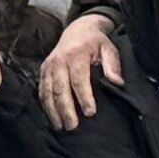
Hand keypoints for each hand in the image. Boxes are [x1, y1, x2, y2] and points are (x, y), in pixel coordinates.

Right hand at [37, 13, 118, 130]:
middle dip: (65, 109)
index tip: (90, 113)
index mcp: (75, 55)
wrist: (77, 30)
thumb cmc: (95, 42)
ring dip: (53, 111)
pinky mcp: (42, 71)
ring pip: (47, 92)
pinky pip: (41, 90)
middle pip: (60, 89)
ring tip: (60, 127)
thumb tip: (117, 82)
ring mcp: (48, 66)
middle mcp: (58, 61)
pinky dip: (45, 105)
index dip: (84, 97)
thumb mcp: (108, 48)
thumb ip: (113, 64)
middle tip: (72, 126)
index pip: (78, 79)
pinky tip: (52, 117)